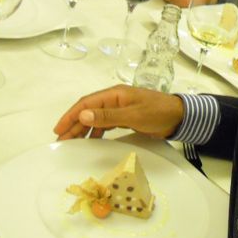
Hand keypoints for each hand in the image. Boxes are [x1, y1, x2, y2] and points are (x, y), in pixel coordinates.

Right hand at [54, 85, 184, 140]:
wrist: (179, 117)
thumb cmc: (157, 113)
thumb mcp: (133, 115)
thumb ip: (108, 116)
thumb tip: (83, 114)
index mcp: (114, 94)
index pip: (86, 103)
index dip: (70, 116)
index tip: (58, 130)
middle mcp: (114, 99)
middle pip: (88, 111)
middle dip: (73, 125)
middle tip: (61, 140)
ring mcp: (120, 108)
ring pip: (95, 118)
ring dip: (83, 129)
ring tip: (72, 143)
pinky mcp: (126, 117)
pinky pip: (105, 123)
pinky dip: (96, 131)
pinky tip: (92, 140)